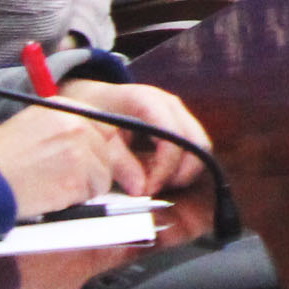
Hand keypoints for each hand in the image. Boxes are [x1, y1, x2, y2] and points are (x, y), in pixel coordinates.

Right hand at [0, 107, 139, 217]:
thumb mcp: (34, 123)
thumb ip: (67, 124)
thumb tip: (97, 135)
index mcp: (66, 107)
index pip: (106, 123)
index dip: (99, 144)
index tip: (93, 155)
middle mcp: (77, 125)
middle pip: (109, 149)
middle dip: (93, 166)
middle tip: (66, 175)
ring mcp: (79, 152)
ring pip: (103, 173)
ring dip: (84, 185)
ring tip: (53, 183)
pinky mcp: (75, 179)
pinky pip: (92, 192)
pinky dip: (76, 198)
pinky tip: (52, 193)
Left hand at [58, 82, 208, 191]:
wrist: (89, 98)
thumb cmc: (91, 116)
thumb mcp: (97, 140)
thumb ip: (120, 164)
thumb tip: (141, 191)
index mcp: (148, 101)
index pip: (173, 137)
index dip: (165, 168)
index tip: (147, 190)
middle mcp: (169, 105)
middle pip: (197, 142)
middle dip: (181, 173)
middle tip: (155, 190)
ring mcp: (177, 113)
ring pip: (199, 147)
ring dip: (180, 171)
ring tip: (151, 183)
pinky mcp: (177, 123)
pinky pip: (190, 148)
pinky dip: (177, 166)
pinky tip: (152, 174)